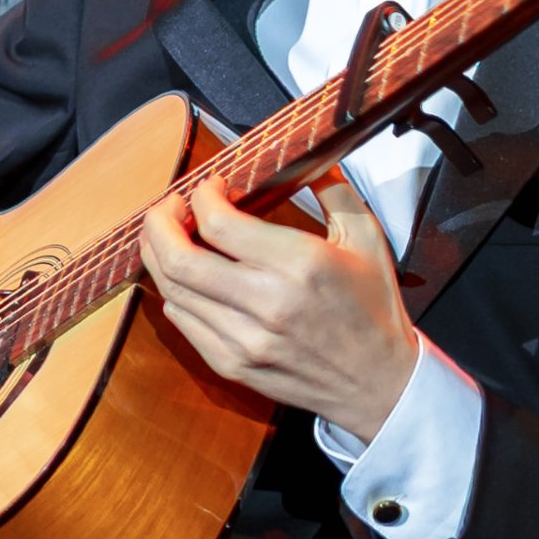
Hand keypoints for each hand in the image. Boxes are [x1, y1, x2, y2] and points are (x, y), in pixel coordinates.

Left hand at [138, 175, 418, 442]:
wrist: (379, 384)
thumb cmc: (374, 307)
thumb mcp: (366, 237)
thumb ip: (332, 189)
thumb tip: (302, 155)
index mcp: (299, 264)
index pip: (218, 223)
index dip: (202, 196)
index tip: (213, 187)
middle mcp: (266, 303)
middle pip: (179, 258)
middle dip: (160, 222)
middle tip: (169, 206)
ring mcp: (244, 339)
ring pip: (173, 290)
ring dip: (160, 254)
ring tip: (169, 235)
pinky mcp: (233, 365)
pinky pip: (183, 322)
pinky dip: (175, 292)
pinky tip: (187, 276)